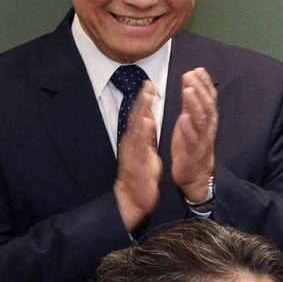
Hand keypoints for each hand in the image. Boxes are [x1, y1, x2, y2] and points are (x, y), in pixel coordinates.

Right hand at [113, 81, 162, 230]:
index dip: (146, 99)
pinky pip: (138, 146)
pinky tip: (147, 121)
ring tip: (147, 95)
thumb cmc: (141, 175)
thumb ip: (146, 135)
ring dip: (141, 110)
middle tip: (149, 82)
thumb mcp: (146, 151)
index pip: (141, 116)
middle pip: (136, 116)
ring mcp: (131, 152)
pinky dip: (143, 133)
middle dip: (143, 98)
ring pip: (136, 127)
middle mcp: (131, 142)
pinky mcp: (134, 163)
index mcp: (136, 139)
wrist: (133, 199)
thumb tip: (148, 118)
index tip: (151, 83)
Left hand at [168, 67, 216, 202]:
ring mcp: (202, 140)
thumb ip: (190, 101)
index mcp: (207, 119)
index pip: (209, 97)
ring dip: (195, 104)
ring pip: (201, 120)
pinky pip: (192, 139)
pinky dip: (188, 128)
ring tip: (188, 91)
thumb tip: (189, 79)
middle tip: (191, 75)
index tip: (197, 69)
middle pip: (206, 105)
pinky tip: (183, 118)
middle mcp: (207, 128)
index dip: (204, 83)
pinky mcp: (193, 152)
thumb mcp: (191, 119)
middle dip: (199, 89)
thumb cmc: (191, 145)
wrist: (194, 174)